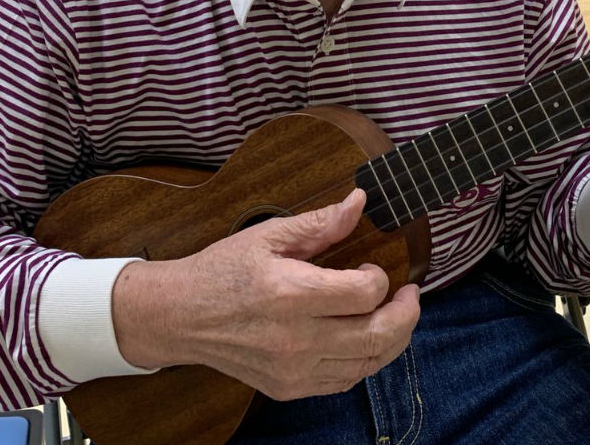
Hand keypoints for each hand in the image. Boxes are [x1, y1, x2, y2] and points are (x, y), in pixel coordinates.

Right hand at [112, 189, 420, 400]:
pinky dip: (366, 360)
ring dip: (394, 338)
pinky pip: (346, 381)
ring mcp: (292, 369)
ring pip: (369, 363)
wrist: (180, 317)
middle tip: (409, 295)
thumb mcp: (268, 236)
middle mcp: (294, 338)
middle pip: (378, 335)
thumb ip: (319, 223)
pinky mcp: (288, 388)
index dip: (381, 278)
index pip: (365, 293)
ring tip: (394, 315)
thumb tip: (359, 202)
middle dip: (407, 313)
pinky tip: (364, 338)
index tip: (372, 267)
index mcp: (289, 294)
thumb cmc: (223, 270)